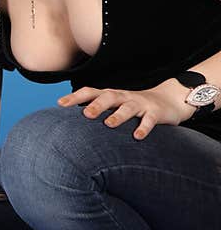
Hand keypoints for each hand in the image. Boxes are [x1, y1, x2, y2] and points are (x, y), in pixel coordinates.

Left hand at [57, 78, 196, 139]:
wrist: (168, 99)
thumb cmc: (131, 106)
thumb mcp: (113, 106)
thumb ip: (95, 111)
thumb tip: (67, 123)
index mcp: (110, 95)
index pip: (90, 92)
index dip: (75, 97)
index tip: (60, 104)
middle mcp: (123, 97)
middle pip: (108, 97)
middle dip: (97, 105)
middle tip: (86, 114)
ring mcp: (140, 104)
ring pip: (128, 108)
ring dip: (118, 115)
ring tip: (109, 124)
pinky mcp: (156, 112)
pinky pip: (149, 120)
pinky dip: (144, 127)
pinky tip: (137, 136)